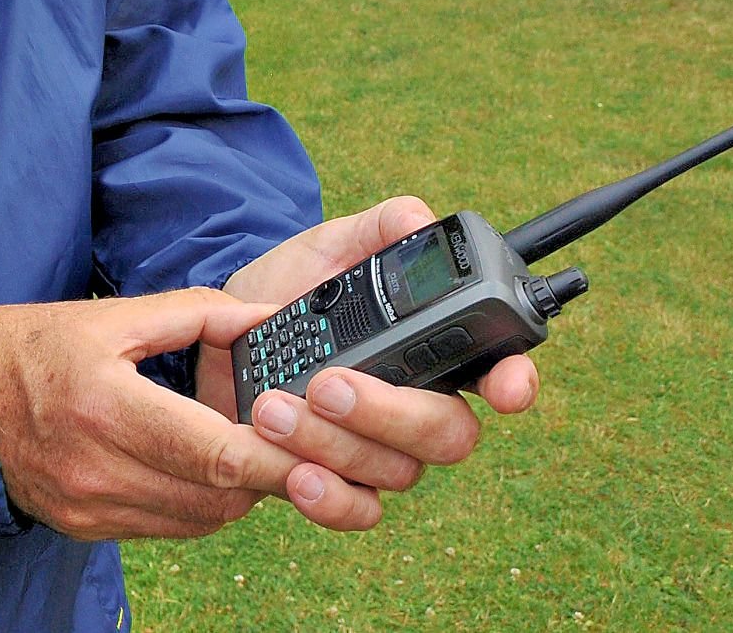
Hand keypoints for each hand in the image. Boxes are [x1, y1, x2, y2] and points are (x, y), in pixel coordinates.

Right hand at [0, 289, 304, 540]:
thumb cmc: (38, 348)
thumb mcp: (114, 315)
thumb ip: (198, 314)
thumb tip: (266, 319)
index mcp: (107, 406)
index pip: (215, 454)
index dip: (277, 458)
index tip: (319, 449)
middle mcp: (99, 468)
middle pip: (219, 496)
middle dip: (267, 475)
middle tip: (292, 443)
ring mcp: (92, 506)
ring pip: (202, 519)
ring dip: (234, 490)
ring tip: (237, 447)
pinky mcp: (89, 528)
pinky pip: (171, 528)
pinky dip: (198, 502)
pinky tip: (194, 467)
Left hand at [201, 196, 541, 527]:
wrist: (218, 333)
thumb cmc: (288, 290)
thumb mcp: (327, 249)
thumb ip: (375, 230)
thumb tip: (414, 220)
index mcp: (433, 348)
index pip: (498, 368)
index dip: (514, 381)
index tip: (505, 388)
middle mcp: (418, 406)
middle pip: (448, 432)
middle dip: (390, 412)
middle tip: (327, 384)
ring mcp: (380, 450)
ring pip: (396, 470)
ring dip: (333, 443)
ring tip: (272, 406)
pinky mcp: (337, 481)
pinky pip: (358, 511)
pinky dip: (331, 499)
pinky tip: (297, 475)